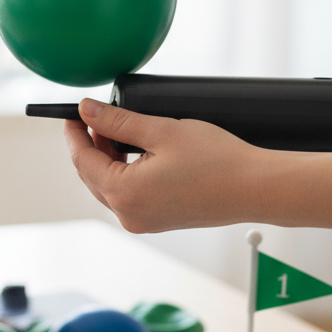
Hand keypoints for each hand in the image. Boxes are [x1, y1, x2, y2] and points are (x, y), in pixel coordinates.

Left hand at [65, 98, 266, 232]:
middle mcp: (128, 214)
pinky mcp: (157, 221)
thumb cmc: (217, 161)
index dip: (74, 133)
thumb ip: (119, 121)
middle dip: (91, 145)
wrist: (256, 189)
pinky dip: (125, 173)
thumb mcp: (162, 131)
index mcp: (124, 193)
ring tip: (122, 130)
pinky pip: (128, 195)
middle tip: (99, 116)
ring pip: (109, 186)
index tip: (74, 112)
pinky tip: (137, 152)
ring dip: (108, 158)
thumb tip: (87, 110)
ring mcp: (142, 221)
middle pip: (92, 175)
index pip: (81, 160)